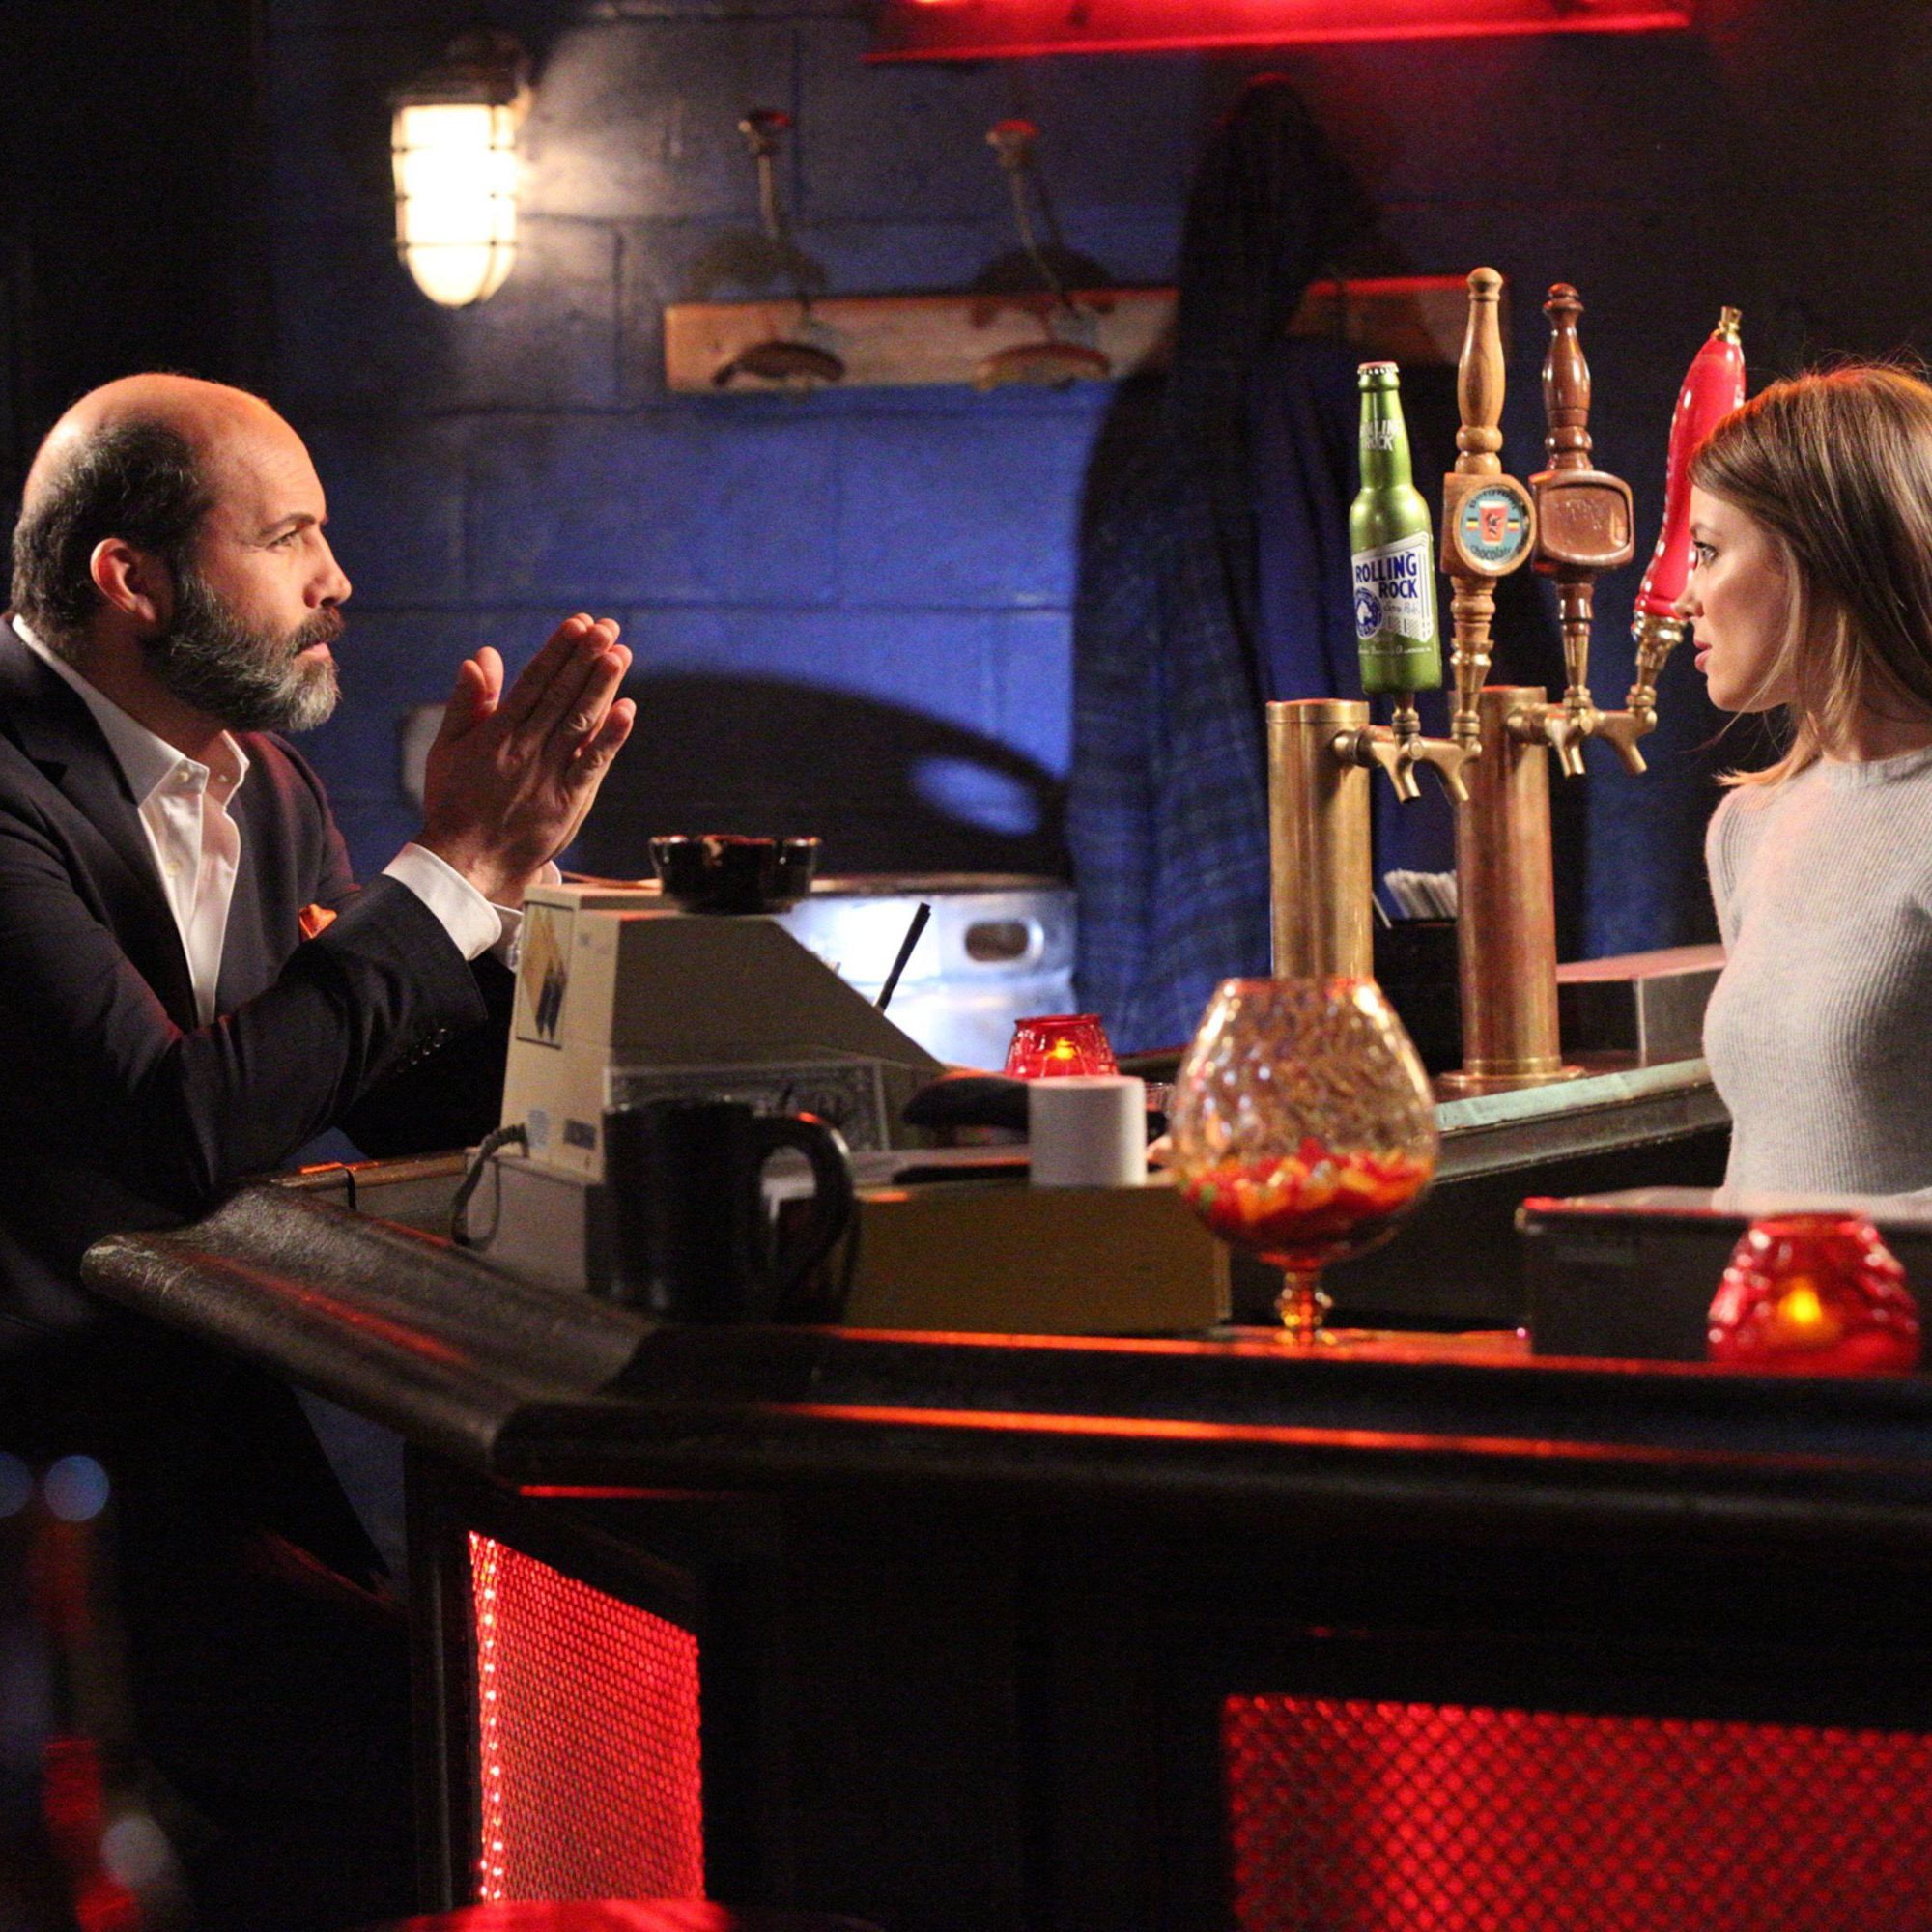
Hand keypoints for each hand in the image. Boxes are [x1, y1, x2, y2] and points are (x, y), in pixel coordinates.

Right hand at [416, 614, 635, 905]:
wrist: (467, 863)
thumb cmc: (454, 802)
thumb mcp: (447, 748)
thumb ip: (468, 702)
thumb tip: (480, 656)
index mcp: (496, 734)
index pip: (533, 682)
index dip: (557, 651)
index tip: (577, 625)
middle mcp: (525, 750)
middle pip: (561, 696)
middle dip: (586, 659)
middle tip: (607, 628)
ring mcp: (548, 776)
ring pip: (579, 723)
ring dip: (602, 687)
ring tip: (619, 654)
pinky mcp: (568, 802)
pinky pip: (592, 765)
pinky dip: (611, 737)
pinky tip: (628, 710)